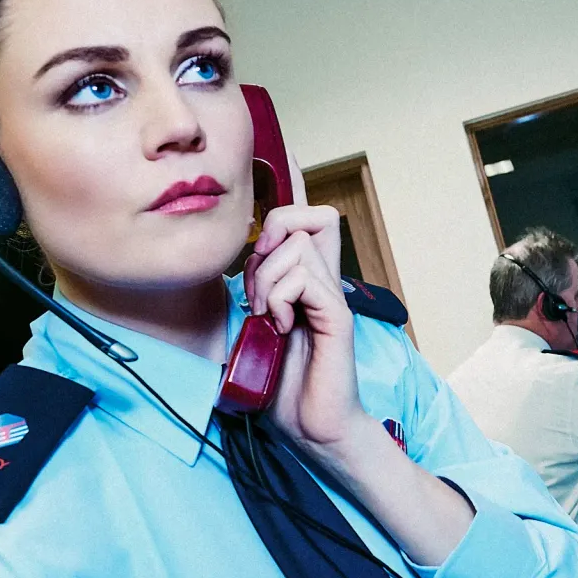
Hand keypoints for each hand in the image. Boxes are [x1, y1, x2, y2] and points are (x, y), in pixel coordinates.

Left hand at [248, 202, 372, 452]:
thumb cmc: (282, 385)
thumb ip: (254, 293)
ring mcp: (333, 295)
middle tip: (258, 281)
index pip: (308, 217)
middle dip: (271, 236)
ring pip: (295, 246)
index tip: (286, 149)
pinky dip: (281, 299)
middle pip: (308, 213)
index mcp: (307, 278)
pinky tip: (281, 326)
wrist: (312, 428)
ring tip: (268, 316)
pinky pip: (304, 279)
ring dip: (267, 279)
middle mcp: (325, 278)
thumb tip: (240, 269)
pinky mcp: (337, 315)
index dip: (296, 178)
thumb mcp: (255, 329)